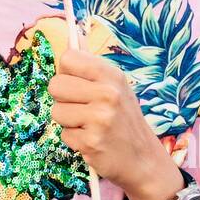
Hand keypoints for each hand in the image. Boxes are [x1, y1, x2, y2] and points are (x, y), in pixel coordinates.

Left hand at [48, 48, 174, 196]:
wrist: (144, 159)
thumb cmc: (123, 120)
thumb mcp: (116, 87)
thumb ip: (91, 68)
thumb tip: (72, 39)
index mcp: (112, 75)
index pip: (68, 58)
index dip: (67, 73)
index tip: (78, 84)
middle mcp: (108, 93)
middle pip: (55, 85)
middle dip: (63, 99)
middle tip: (82, 108)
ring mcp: (100, 118)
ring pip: (56, 111)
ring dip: (68, 121)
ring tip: (89, 125)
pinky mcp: (91, 142)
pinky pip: (64, 134)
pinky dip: (74, 139)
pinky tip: (92, 140)